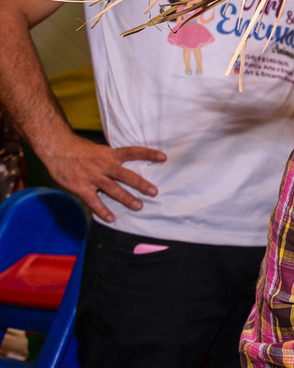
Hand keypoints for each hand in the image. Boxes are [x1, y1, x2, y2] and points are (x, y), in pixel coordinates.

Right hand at [39, 134, 164, 222]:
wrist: (56, 149)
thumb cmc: (80, 150)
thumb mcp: (100, 150)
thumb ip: (113, 158)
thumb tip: (131, 164)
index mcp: (110, 154)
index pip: (132, 152)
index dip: (148, 154)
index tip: (163, 157)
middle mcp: (103, 165)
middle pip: (125, 175)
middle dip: (140, 184)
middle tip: (154, 192)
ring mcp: (92, 176)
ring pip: (112, 189)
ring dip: (126, 198)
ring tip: (139, 206)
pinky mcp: (81, 187)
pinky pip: (93, 200)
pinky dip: (102, 210)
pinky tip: (111, 218)